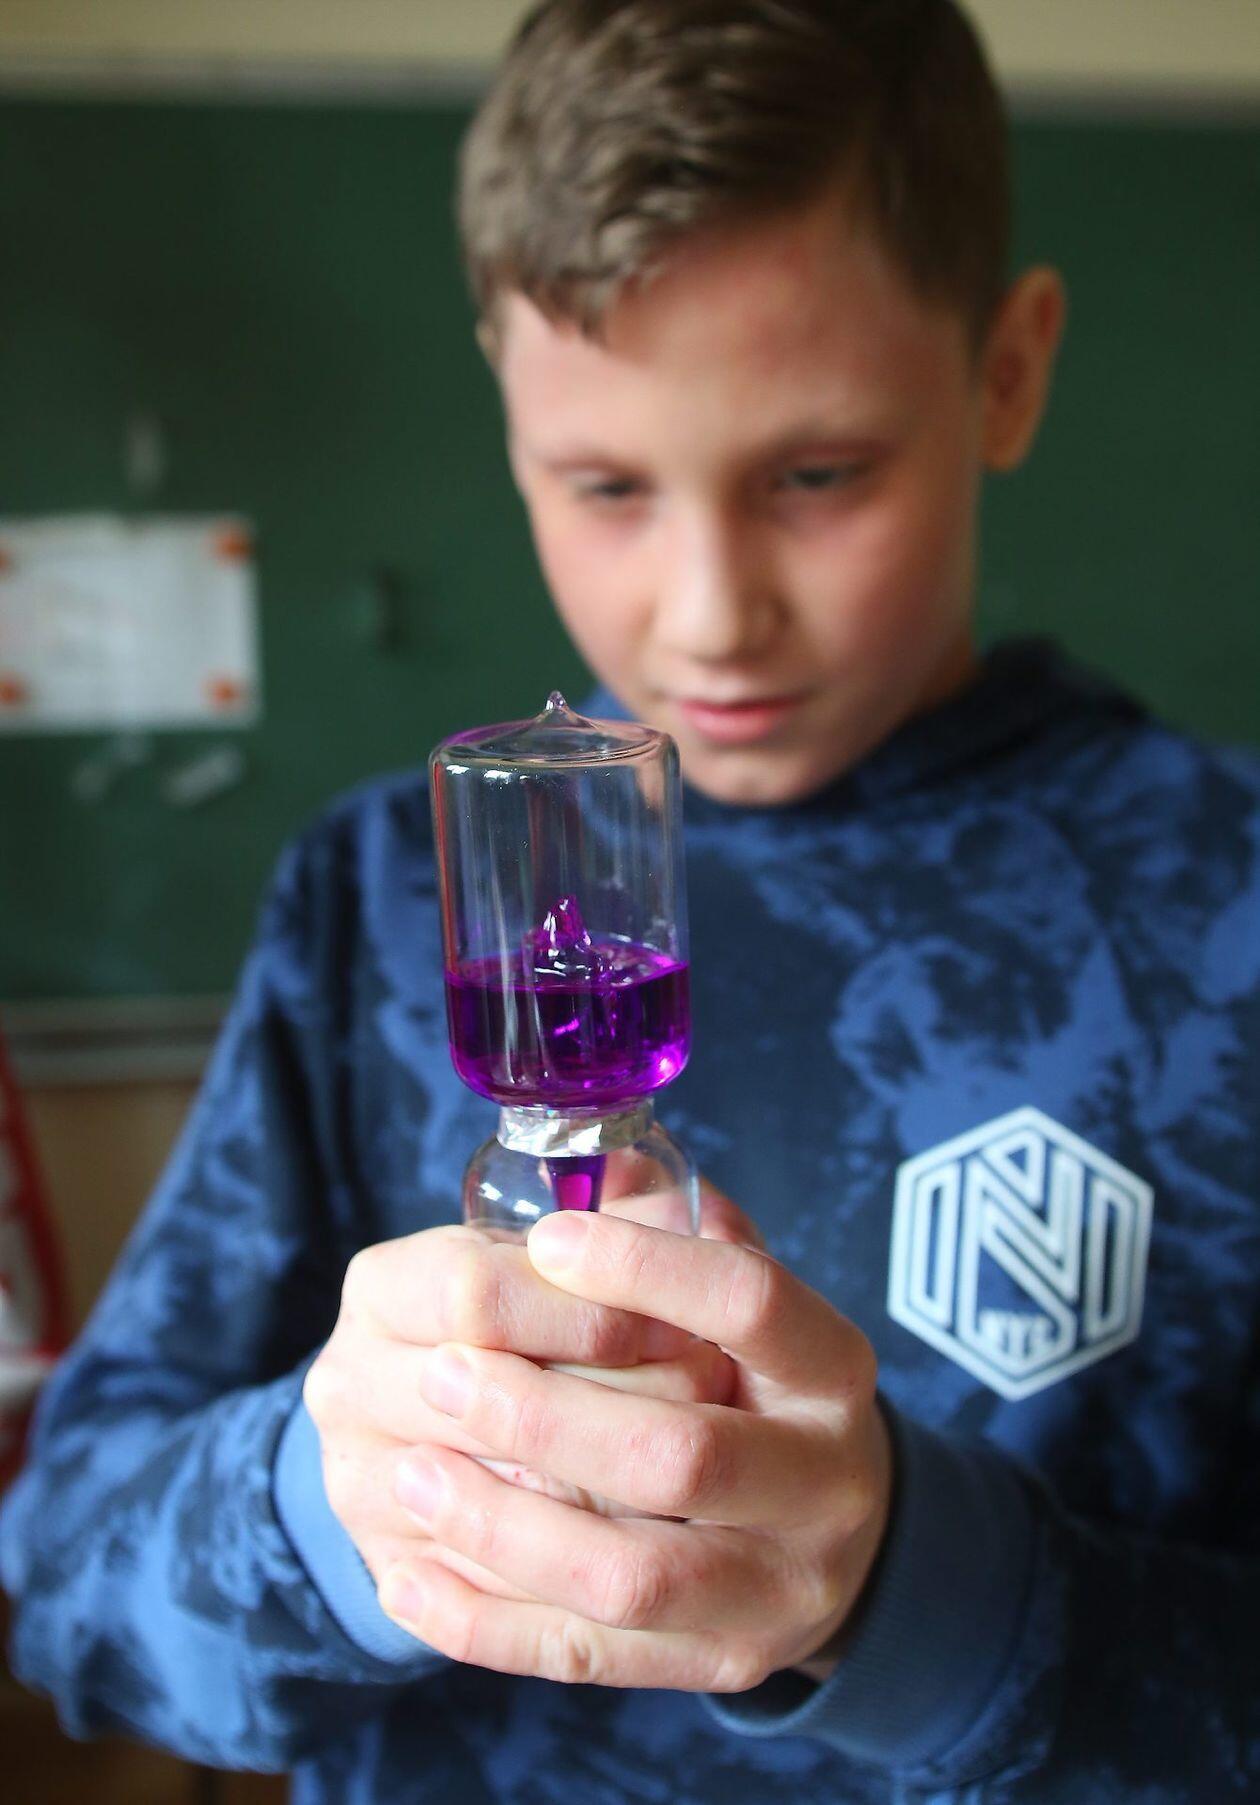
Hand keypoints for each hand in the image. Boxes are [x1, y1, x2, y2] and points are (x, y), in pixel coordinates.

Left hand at [376, 1202, 892, 1692]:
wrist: (837, 1537)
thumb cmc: (764, 1385)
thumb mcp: (751, 1304)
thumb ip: (683, 1233)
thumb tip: (600, 1165)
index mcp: (832, 1370)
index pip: (751, 1304)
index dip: (646, 1268)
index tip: (547, 1237)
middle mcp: (823, 1486)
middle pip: (682, 1456)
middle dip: (546, 1415)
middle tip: (440, 1373)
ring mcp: (774, 1592)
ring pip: (629, 1578)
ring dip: (504, 1526)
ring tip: (409, 1472)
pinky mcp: (713, 1665)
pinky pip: (587, 1658)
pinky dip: (487, 1624)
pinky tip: (406, 1578)